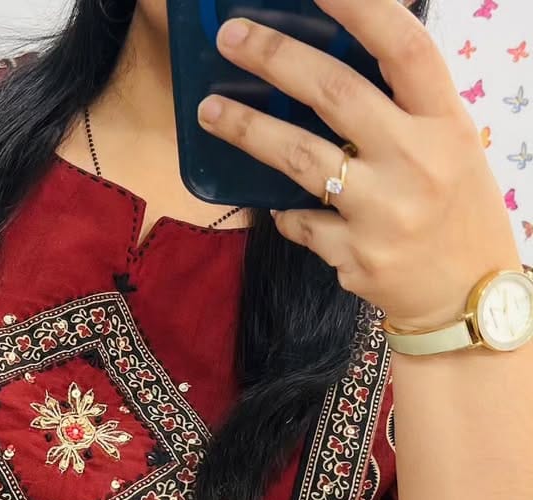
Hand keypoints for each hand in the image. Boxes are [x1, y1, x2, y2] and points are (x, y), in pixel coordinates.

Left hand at [196, 0, 522, 329]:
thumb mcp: (448, 145)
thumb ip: (402, 108)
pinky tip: (273, 204)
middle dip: (276, 59)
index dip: (359, 8)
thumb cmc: (452, 209)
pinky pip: (299, 222)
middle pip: (334, 93)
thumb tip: (331, 62)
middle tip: (232, 37)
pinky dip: (282, 212)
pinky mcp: (354, 256)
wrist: (465, 296)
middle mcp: (415, 161)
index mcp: (445, 122)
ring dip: (247, 130)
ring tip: (209, 110)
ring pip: (300, 159)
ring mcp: (382, 212)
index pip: (402, 48)